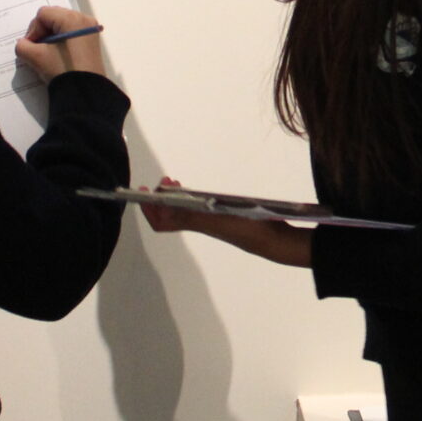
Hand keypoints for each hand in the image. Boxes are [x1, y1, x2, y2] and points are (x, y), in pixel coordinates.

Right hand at [13, 5, 102, 79]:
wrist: (85, 92)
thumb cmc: (62, 70)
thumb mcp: (36, 57)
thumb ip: (22, 46)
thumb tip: (24, 43)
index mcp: (72, 19)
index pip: (43, 14)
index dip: (33, 30)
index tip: (33, 47)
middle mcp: (84, 19)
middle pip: (53, 17)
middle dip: (42, 32)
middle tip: (38, 50)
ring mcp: (90, 29)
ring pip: (61, 25)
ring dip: (50, 37)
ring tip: (48, 54)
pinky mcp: (91, 40)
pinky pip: (71, 32)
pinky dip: (61, 40)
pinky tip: (58, 55)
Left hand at [139, 176, 313, 266]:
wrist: (276, 240)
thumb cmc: (246, 228)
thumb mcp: (215, 218)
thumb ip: (189, 214)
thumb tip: (160, 207)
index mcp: (196, 224)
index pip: (162, 222)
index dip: (150, 209)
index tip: (145, 191)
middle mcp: (202, 224)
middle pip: (171, 215)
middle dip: (162, 198)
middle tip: (165, 180)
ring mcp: (214, 220)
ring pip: (186, 210)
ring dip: (177, 197)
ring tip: (176, 183)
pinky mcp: (227, 216)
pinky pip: (201, 206)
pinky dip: (194, 197)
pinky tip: (201, 190)